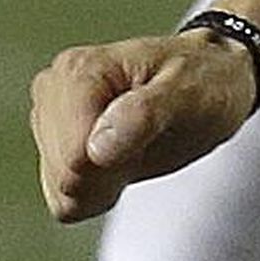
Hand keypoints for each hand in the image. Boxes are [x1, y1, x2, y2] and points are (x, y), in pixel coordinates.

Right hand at [30, 28, 258, 222]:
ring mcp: (51, 107)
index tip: (141, 152)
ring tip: (131, 152)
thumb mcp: (188, 96)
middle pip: (62, 170)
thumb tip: (96, 149)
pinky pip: (58, 186)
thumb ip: (142, 117)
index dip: (112, 170)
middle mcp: (56, 84)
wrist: (208, 75)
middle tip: (141, 151)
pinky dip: (90, 189)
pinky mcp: (54, 129)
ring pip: (58, 181)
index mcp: (81, 70)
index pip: (72, 153)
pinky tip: (114, 164)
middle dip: (104, 178)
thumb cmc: (200, 83)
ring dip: (99, 183)